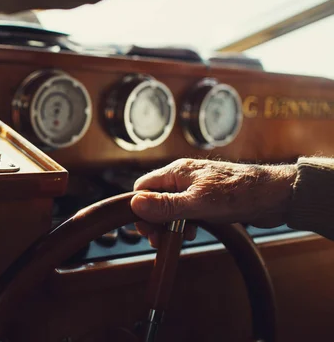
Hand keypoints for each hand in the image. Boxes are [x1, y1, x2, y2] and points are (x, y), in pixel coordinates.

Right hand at [130, 159, 296, 246]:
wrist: (277, 195)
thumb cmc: (241, 193)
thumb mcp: (198, 204)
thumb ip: (166, 205)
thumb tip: (135, 204)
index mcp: (177, 172)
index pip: (143, 187)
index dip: (140, 208)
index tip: (146, 228)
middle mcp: (183, 178)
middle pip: (155, 198)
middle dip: (154, 220)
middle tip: (159, 240)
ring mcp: (195, 188)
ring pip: (170, 207)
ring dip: (169, 224)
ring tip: (178, 238)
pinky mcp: (207, 199)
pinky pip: (186, 212)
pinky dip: (184, 224)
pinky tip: (192, 233)